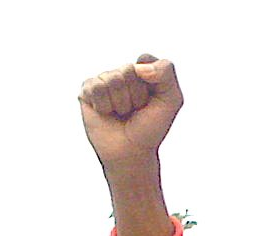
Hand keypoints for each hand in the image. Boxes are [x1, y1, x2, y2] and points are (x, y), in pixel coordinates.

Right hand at [79, 55, 182, 169]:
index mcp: (143, 71)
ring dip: (121, 102)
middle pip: (128, 70)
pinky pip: (96, 88)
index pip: (145, 60)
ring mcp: (104, 81)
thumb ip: (166, 72)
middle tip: (135, 110)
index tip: (152, 101)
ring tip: (122, 113)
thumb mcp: (171, 99)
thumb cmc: (151, 127)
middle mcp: (122, 73)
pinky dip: (104, 105)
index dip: (152, 84)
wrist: (131, 152)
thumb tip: (138, 66)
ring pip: (112, 79)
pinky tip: (106, 113)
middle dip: (136, 95)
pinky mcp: (87, 90)